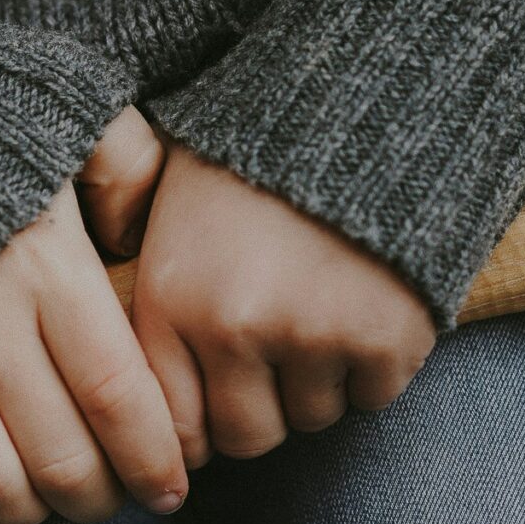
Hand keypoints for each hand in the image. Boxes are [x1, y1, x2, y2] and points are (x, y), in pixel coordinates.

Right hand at [0, 114, 188, 523]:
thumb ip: (128, 169)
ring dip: (24, 513)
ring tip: (47, 513)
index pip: (118, 396)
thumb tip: (149, 242)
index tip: (172, 488)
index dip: (151, 458)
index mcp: (47, 267)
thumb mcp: (68, 110)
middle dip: (96, 498)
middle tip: (114, 506)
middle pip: (59, 453)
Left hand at [130, 143, 436, 460]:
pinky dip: (376, 366)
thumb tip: (139, 398)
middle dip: (262, 408)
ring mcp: (312, 335)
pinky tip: (368, 304)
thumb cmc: (263, 148)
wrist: (373, 87)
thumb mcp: (175, 202)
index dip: (199, 423)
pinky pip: (374, 397)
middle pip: (245, 436)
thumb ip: (157, 293)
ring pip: (312, 418)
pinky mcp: (386, 337)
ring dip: (320, 383)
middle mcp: (233, 326)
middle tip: (280, 355)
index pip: (172, 427)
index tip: (219, 404)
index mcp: (171, 297)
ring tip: (324, 308)